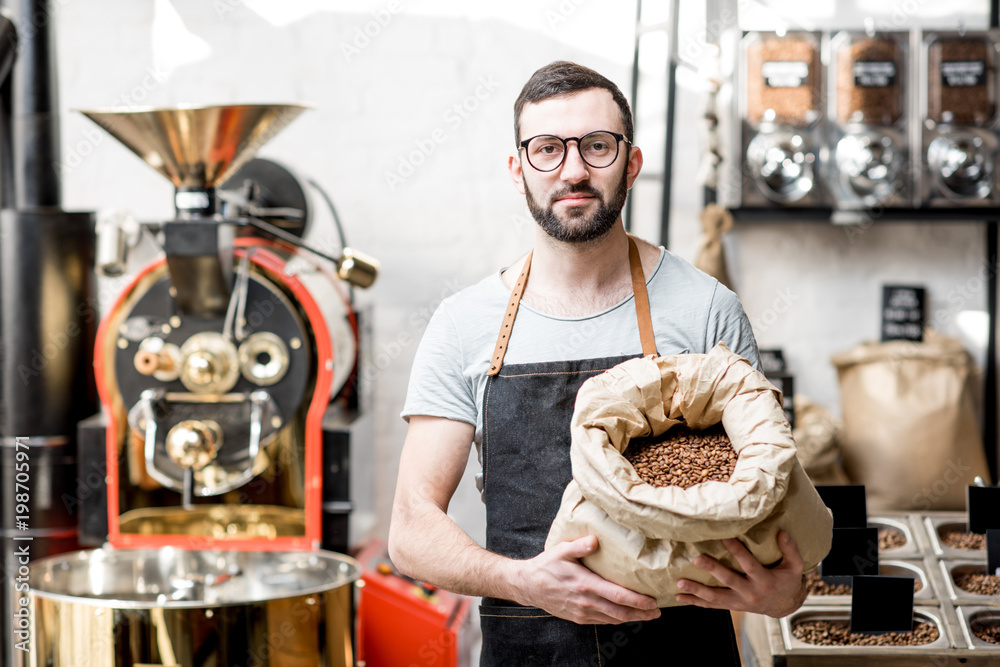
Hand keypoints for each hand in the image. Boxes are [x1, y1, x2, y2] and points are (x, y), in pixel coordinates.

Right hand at [513, 535, 660, 624]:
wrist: (528, 585)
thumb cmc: (546, 566)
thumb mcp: (560, 550)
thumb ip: (579, 546)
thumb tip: (595, 539)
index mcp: (585, 585)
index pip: (618, 596)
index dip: (638, 601)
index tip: (653, 601)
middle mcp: (586, 602)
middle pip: (620, 612)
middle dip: (642, 613)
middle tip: (657, 610)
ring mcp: (582, 613)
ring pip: (613, 620)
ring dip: (632, 619)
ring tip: (647, 614)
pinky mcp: (578, 618)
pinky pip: (602, 622)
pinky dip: (617, 620)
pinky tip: (625, 615)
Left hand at [675, 530, 806, 617]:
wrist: (784, 605)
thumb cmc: (788, 580)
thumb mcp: (795, 566)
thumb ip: (790, 549)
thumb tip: (782, 532)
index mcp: (765, 581)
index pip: (749, 564)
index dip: (737, 551)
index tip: (724, 537)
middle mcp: (750, 593)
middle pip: (728, 581)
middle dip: (712, 569)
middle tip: (697, 558)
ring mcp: (740, 602)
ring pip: (715, 598)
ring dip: (697, 590)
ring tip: (680, 582)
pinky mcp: (732, 606)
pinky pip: (711, 606)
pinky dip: (695, 602)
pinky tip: (679, 597)